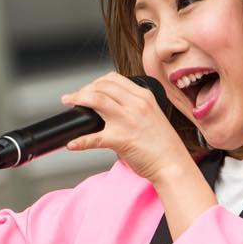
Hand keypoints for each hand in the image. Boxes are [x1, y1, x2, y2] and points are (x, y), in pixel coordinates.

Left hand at [60, 73, 195, 184]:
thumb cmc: (163, 145)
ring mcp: (128, 120)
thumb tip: (110, 109)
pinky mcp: (121, 139)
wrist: (173, 164)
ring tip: (69, 104)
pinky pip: (94, 137)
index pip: (114, 79)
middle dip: (83, 89)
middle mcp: (136, 104)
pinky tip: (72, 144)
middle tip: (74, 97)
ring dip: (77, 99)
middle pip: (102, 85)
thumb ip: (134, 108)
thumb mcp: (152, 116)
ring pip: (96, 99)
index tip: (88, 89)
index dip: (96, 82)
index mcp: (144, 96)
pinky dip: (80, 140)